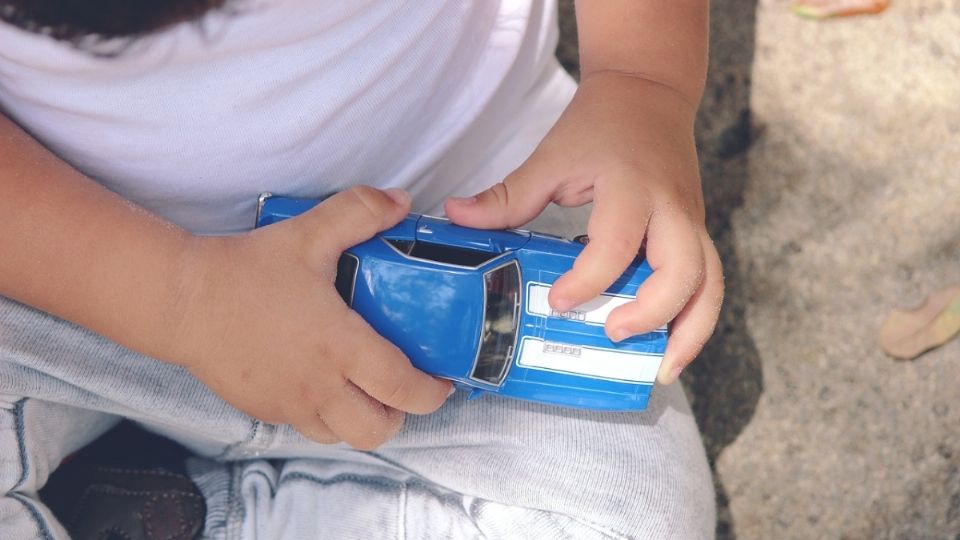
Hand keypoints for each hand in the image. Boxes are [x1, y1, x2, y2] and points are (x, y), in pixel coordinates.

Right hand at [170, 187, 451, 448]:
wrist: (181, 300)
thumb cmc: (245, 270)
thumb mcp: (308, 234)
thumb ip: (359, 212)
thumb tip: (401, 202)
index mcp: (340, 347)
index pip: (403, 388)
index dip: (432, 391)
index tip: (442, 379)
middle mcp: (320, 385)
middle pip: (379, 429)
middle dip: (402, 414)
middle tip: (405, 387)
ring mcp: (291, 404)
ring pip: (344, 436)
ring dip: (365, 419)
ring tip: (369, 390)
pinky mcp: (266, 409)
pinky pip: (309, 428)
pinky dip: (329, 417)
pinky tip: (327, 384)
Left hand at [445, 72, 723, 384]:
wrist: (650, 92)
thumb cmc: (600, 124)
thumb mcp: (551, 155)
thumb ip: (507, 195)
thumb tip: (455, 217)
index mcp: (630, 186)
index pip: (617, 243)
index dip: (589, 280)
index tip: (560, 302)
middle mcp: (670, 208)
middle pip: (684, 270)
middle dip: (652, 313)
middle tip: (611, 334)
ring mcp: (691, 221)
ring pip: (709, 283)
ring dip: (691, 331)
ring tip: (661, 371)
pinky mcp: (697, 231)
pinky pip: (709, 281)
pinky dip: (696, 319)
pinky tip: (671, 349)